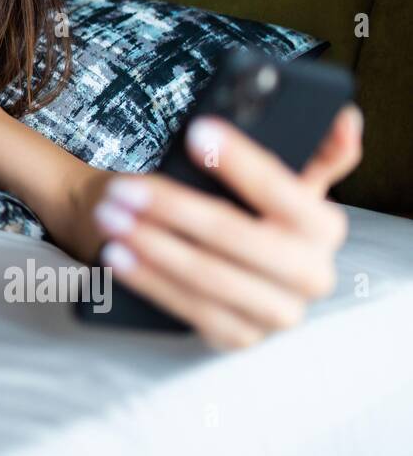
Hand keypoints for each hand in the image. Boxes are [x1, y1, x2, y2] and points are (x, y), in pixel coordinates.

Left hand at [82, 102, 363, 350]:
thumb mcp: (274, 179)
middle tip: (122, 187)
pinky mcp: (241, 336)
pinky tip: (117, 256)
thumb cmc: (240, 209)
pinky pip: (189, 309)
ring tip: (110, 215)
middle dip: (172, 208)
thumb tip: (344, 119)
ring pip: (207, 275)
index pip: (281, 188)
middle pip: (233, 235)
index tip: (196, 132)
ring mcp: (278, 312)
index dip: (240, 159)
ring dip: (150, 243)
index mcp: (323, 226)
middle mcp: (311, 273)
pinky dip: (148, 280)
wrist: (220, 263)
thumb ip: (310, 150)